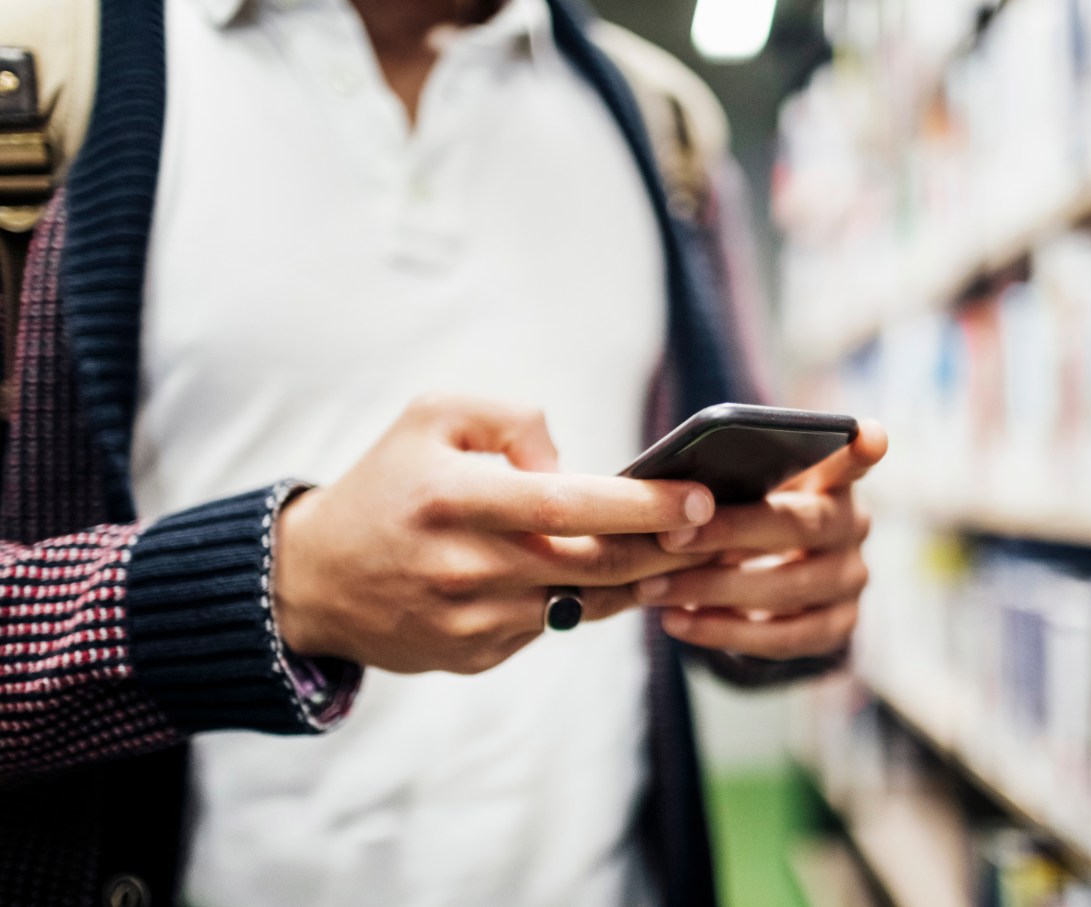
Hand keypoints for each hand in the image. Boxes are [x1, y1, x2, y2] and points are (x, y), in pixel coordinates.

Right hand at [273, 394, 714, 673]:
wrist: (318, 577)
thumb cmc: (389, 483)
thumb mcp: (433, 417)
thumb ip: (512, 419)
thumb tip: (573, 467)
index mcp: (453, 499)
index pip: (567, 505)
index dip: (641, 506)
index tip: (700, 499)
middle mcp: (464, 567)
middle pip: (594, 564)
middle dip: (666, 548)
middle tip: (712, 529)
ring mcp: (470, 621)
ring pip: (584, 603)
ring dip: (639, 580)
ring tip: (676, 553)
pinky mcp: (474, 657)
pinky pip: (550, 627)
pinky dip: (586, 602)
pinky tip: (609, 579)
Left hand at [636, 420, 886, 659]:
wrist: (769, 581)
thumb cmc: (745, 517)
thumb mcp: (745, 493)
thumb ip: (732, 485)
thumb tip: (679, 498)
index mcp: (833, 482)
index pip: (854, 461)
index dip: (862, 449)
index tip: (867, 434)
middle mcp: (853, 528)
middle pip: (799, 526)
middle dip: (729, 532)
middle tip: (668, 538)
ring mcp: (851, 581)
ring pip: (786, 589)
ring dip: (711, 591)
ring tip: (653, 589)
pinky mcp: (838, 628)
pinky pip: (781, 638)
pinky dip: (723, 632)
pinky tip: (677, 622)